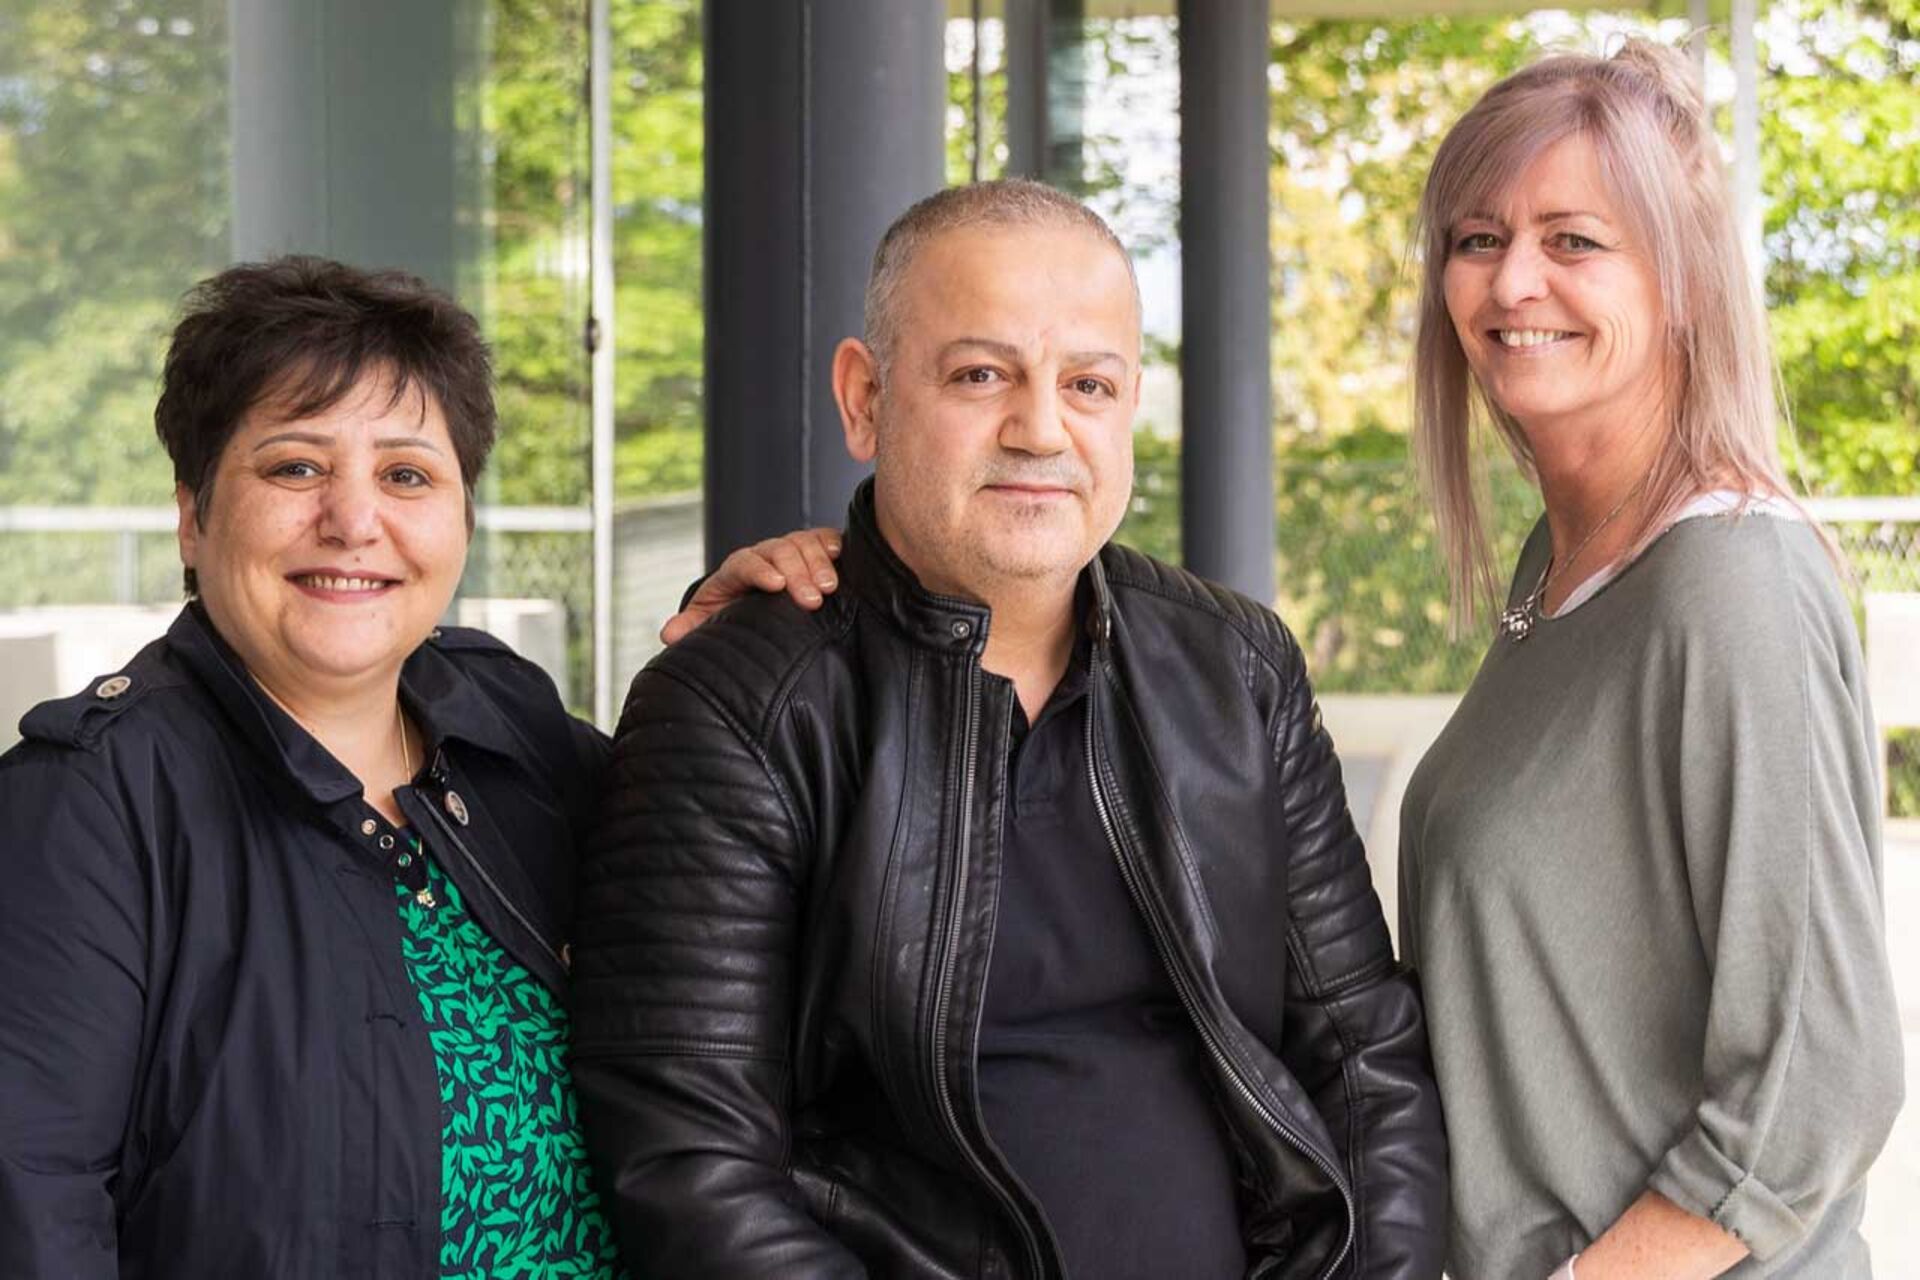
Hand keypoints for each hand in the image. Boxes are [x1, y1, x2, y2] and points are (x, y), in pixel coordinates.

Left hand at [659, 527, 843, 644]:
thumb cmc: (734, 612)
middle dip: (798, 573)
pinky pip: (824, 538)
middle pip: (780, 551)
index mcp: (736, 570)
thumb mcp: (710, 620)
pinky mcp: (813, 549)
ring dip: (818, 564)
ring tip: (830, 588)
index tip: (776, 585)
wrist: (755, 601)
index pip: (745, 562)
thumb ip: (691, 627)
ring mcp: (789, 549)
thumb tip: (669, 634)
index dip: (760, 570)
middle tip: (812, 600)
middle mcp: (764, 555)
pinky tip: (841, 555)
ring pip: (803, 543)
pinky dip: (832, 544)